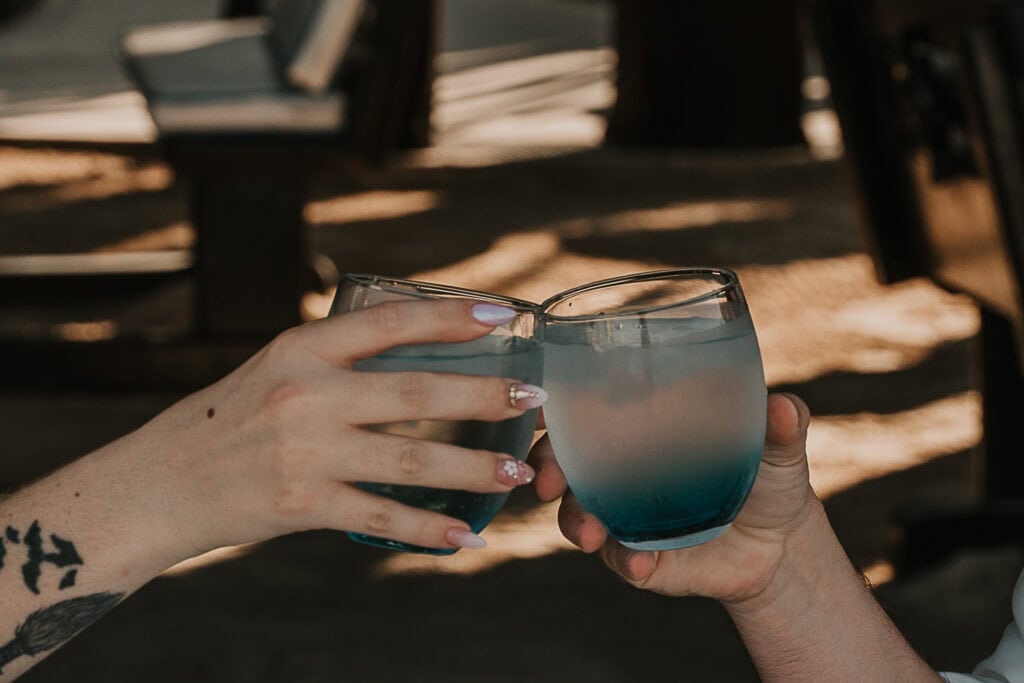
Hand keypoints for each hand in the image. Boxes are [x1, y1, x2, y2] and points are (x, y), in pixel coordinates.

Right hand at [139, 299, 542, 558]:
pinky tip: (465, 534)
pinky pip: (380, 517)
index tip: (503, 312)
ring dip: (470, 467)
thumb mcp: (277, 366)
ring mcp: (305, 453)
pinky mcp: (303, 506)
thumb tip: (419, 346)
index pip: (391, 322)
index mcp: (302, 349)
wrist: (165, 481)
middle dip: (481, 396)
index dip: (451, 316)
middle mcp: (305, 396)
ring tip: (514, 470)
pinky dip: (426, 528)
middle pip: (414, 394)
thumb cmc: (231, 417)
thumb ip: (339, 358)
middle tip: (530, 397)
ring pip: (408, 461)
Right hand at [528, 393, 814, 603]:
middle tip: (545, 480)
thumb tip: (785, 407)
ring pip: (576, 513)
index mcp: (640, 428)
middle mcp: (618, 468)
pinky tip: (641, 562)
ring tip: (590, 533)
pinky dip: (625, 559)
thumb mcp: (777, 446)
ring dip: (575, 520)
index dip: (554, 407)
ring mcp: (622, 514)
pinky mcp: (637, 555)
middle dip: (545, 467)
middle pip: (562, 461)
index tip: (541, 410)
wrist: (780, 548)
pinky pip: (619, 558)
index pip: (584, 409)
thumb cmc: (769, 476)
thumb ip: (781, 426)